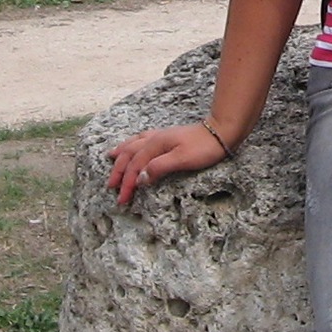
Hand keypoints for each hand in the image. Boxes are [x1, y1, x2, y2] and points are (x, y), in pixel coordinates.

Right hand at [105, 121, 230, 205]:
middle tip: (111, 186)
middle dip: (119, 171)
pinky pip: (142, 139)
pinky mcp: (167, 136)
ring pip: (133, 144)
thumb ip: (159, 168)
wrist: (221, 132)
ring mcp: (160, 136)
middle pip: (129, 154)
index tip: (122, 200)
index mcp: (156, 145)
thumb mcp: (182, 160)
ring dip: (121, 153)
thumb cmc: (204, 147)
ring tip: (110, 157)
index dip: (127, 184)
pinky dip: (132, 143)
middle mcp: (154, 138)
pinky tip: (133, 144)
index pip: (135, 167)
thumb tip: (139, 179)